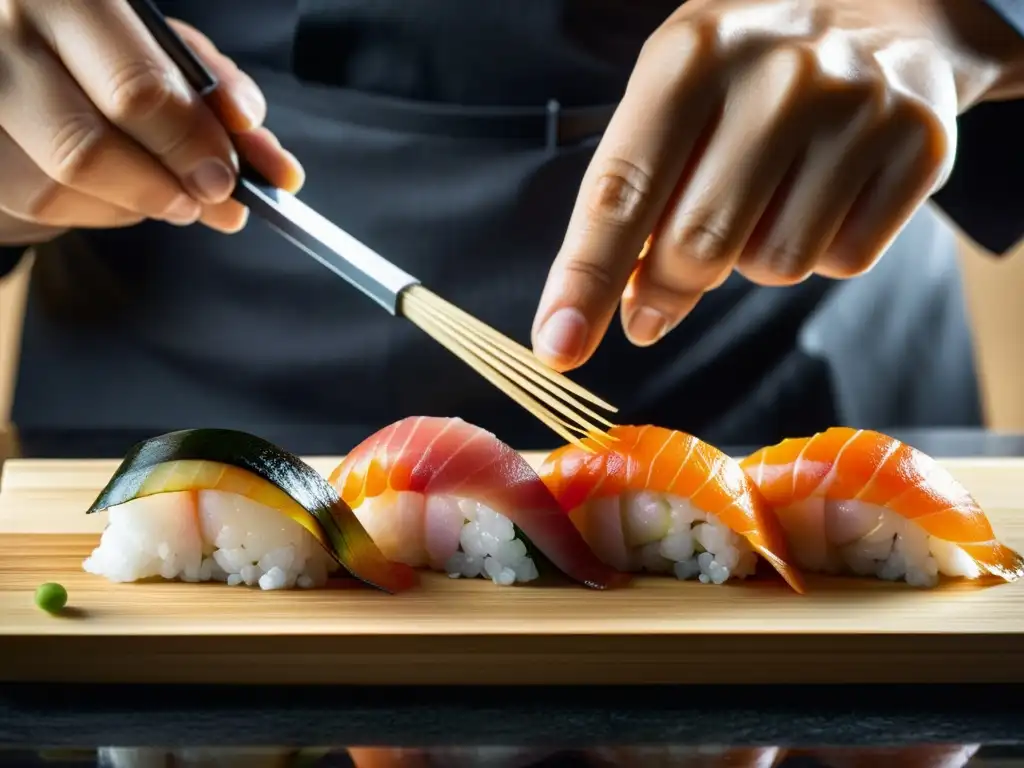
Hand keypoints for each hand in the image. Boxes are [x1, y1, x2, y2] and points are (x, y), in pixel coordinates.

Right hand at [0, 2, 303, 245]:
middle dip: (166, 183)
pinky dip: (101, 206)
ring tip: (172, 192)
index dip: (190, 142)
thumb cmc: (107, 52)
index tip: (229, 175)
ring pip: (65, 183)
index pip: (136, 85)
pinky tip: (120, 187)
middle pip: (89, 145)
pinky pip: (44, 200)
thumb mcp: (170, 51)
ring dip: (137, 201)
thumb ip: (222, 96)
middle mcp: (8, 34)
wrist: (19, 62)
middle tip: (211, 197)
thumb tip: (273, 166)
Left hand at [532, 0, 1023, 369]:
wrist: (886, 11)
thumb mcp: (676, 98)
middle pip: (697, 247)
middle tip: (664, 288)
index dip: (586, 279)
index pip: (621, 192)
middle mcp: (778, 73)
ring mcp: (858, 106)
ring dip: (755, 256)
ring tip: (769, 192)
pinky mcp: (920, 145)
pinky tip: (824, 190)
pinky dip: (821, 247)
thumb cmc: (749, 73)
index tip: (559, 346)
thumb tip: (629, 309)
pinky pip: (843, 261)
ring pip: (776, 265)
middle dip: (670, 286)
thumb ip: (640, 193)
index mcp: (691, 54)